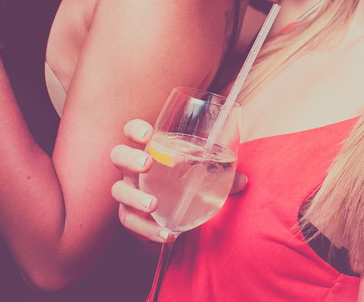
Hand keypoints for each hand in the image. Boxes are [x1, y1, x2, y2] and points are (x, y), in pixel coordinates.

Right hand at [110, 118, 247, 242]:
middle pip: (118, 156)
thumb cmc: (184, 182)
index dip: (136, 129)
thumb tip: (244, 180)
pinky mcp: (131, 217)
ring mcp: (128, 192)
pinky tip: (167, 234)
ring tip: (153, 204)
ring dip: (135, 197)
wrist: (173, 215)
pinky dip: (148, 230)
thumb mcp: (204, 174)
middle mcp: (133, 169)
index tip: (148, 133)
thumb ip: (221, 174)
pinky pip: (131, 223)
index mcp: (149, 149)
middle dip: (130, 158)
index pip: (132, 131)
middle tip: (147, 164)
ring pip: (118, 191)